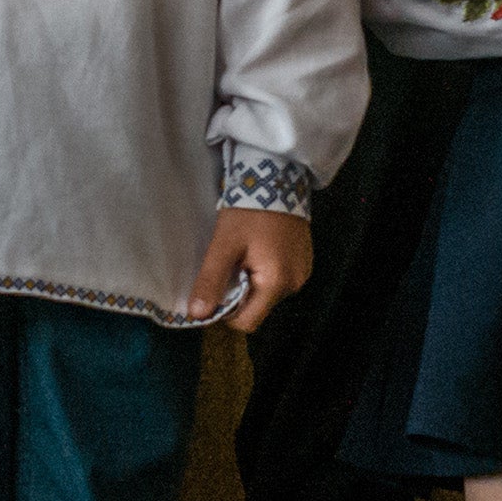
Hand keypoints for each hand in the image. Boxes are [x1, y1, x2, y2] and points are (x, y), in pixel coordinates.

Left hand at [187, 204, 314, 333]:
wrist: (277, 178)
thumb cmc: (248, 210)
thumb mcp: (224, 244)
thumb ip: (211, 281)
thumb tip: (197, 314)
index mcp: (276, 283)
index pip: (246, 322)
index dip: (225, 313)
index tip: (215, 289)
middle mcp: (295, 283)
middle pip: (257, 308)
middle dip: (238, 294)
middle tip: (229, 264)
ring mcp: (302, 273)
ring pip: (267, 294)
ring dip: (251, 282)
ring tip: (244, 254)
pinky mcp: (304, 262)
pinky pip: (279, 279)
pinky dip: (264, 272)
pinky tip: (258, 249)